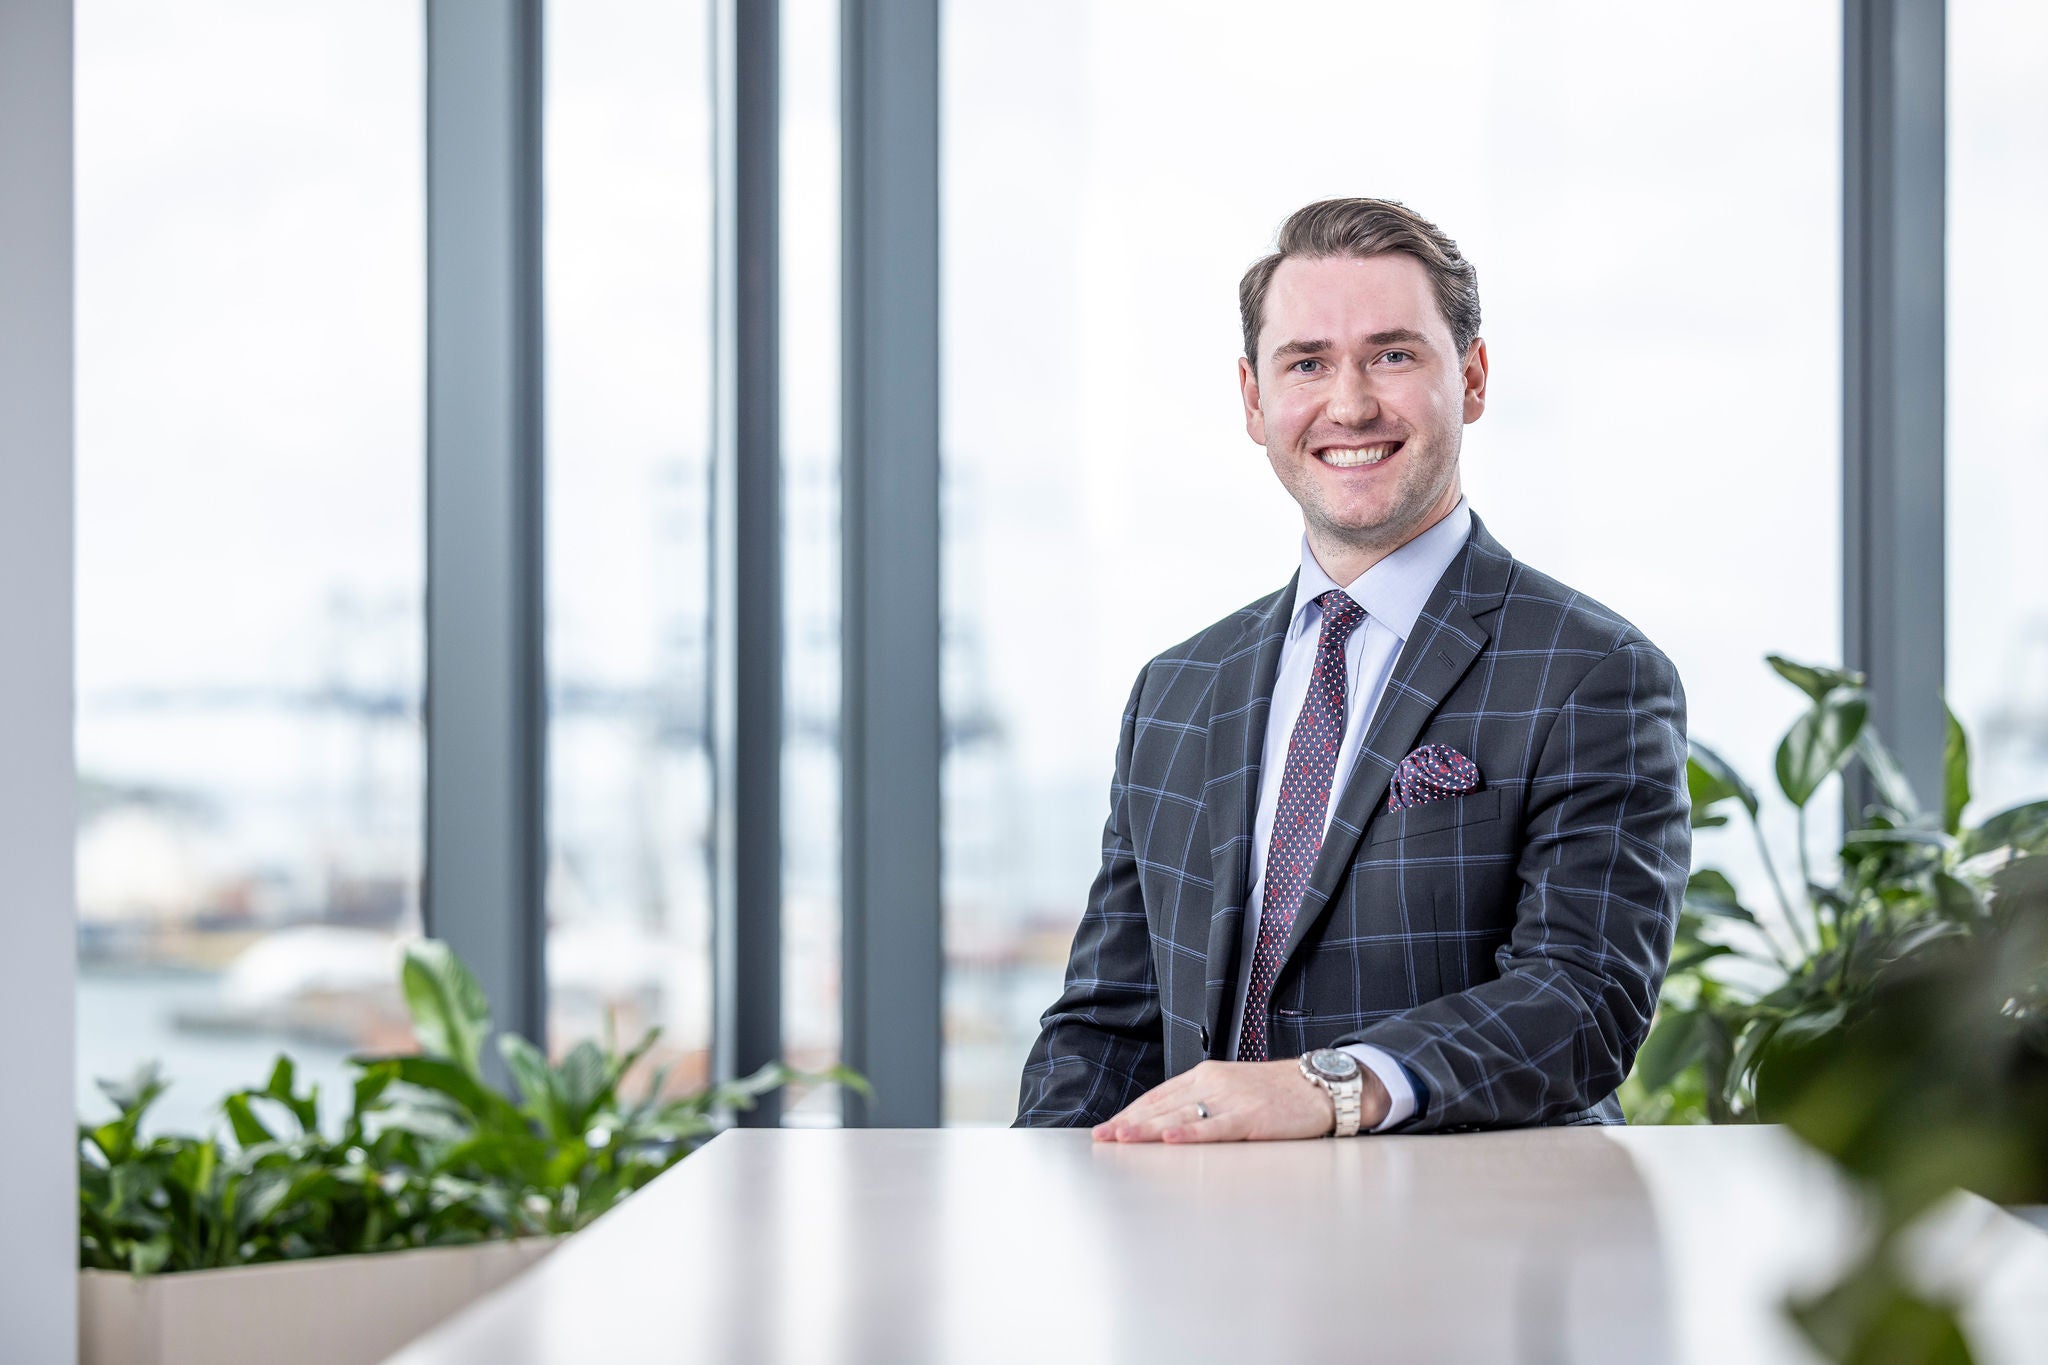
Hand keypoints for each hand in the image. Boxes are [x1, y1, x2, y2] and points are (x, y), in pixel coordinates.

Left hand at [1090, 1059, 1389, 1143]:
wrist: (1322, 1085)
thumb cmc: (1277, 1093)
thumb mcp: (1233, 1089)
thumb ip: (1204, 1102)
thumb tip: (1170, 1123)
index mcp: (1206, 1075)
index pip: (1159, 1096)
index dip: (1131, 1112)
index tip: (1108, 1128)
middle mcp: (1213, 1082)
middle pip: (1162, 1106)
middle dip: (1130, 1123)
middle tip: (1102, 1138)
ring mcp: (1232, 1098)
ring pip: (1181, 1116)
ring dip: (1148, 1129)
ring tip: (1122, 1139)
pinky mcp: (1252, 1117)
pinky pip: (1215, 1127)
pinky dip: (1191, 1134)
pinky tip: (1170, 1140)